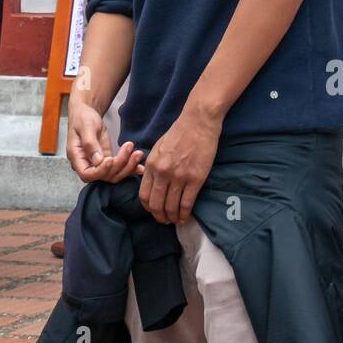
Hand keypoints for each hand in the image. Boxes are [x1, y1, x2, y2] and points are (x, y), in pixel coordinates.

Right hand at [67, 99, 142, 183]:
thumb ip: (90, 143)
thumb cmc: (82, 118)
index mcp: (77, 158)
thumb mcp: (85, 126)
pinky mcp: (108, 161)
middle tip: (129, 148)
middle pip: (104, 176)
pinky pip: (119, 169)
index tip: (111, 159)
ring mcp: (99, 165)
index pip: (87, 175)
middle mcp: (87, 165)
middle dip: (119, 165)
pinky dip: (131, 169)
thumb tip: (97, 161)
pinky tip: (140, 167)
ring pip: (114, 175)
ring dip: (128, 167)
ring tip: (137, 153)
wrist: (86, 113)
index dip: (100, 171)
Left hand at [137, 109, 220, 224]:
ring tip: (175, 220)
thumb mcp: (158, 147)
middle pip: (156, 204)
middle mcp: (162, 172)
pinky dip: (185, 214)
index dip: (148, 208)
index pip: (144, 195)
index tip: (153, 211)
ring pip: (171, 207)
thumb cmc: (179, 132)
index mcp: (151, 164)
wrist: (198, 122)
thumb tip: (151, 182)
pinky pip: (187, 203)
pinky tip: (185, 217)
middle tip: (164, 220)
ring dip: (172, 218)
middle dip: (159, 216)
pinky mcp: (195, 179)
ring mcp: (179, 177)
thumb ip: (153, 165)